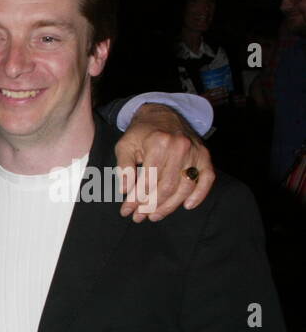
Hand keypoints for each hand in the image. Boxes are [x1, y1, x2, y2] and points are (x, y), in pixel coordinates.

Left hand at [114, 103, 214, 221]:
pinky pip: (207, 178)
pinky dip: (200, 194)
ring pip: (185, 186)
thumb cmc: (141, 133)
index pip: (148, 179)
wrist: (162, 114)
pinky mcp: (205, 155)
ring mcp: (195, 151)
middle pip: (167, 186)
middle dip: (150, 206)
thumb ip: (124, 167)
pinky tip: (187, 206)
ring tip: (154, 216)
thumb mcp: (125, 145)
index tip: (126, 210)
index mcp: (159, 143)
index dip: (136, 198)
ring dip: (170, 206)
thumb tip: (125, 190)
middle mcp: (180, 147)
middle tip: (138, 217)